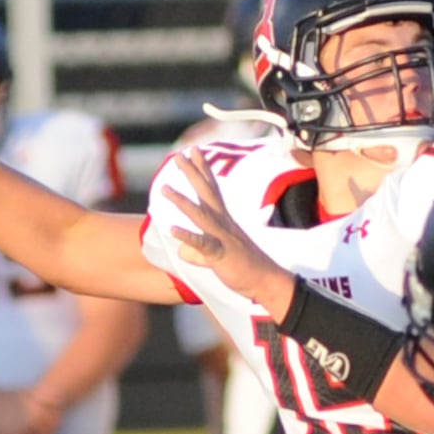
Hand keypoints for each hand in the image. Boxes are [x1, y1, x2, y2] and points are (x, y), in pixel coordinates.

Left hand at [161, 147, 296, 318]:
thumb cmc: (245, 268)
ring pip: (201, 216)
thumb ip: (199, 252)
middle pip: (206, 194)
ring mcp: (223, 238)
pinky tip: (173, 229)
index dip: (202, 170)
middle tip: (178, 155)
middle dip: (192, 173)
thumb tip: (182, 251)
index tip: (194, 151)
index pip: (212, 191)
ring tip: (164, 188)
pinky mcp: (221, 256)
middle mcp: (224, 224)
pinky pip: (203, 244)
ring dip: (182, 202)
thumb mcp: (218, 258)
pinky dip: (188, 237)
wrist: (268, 282)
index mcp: (224, 221)